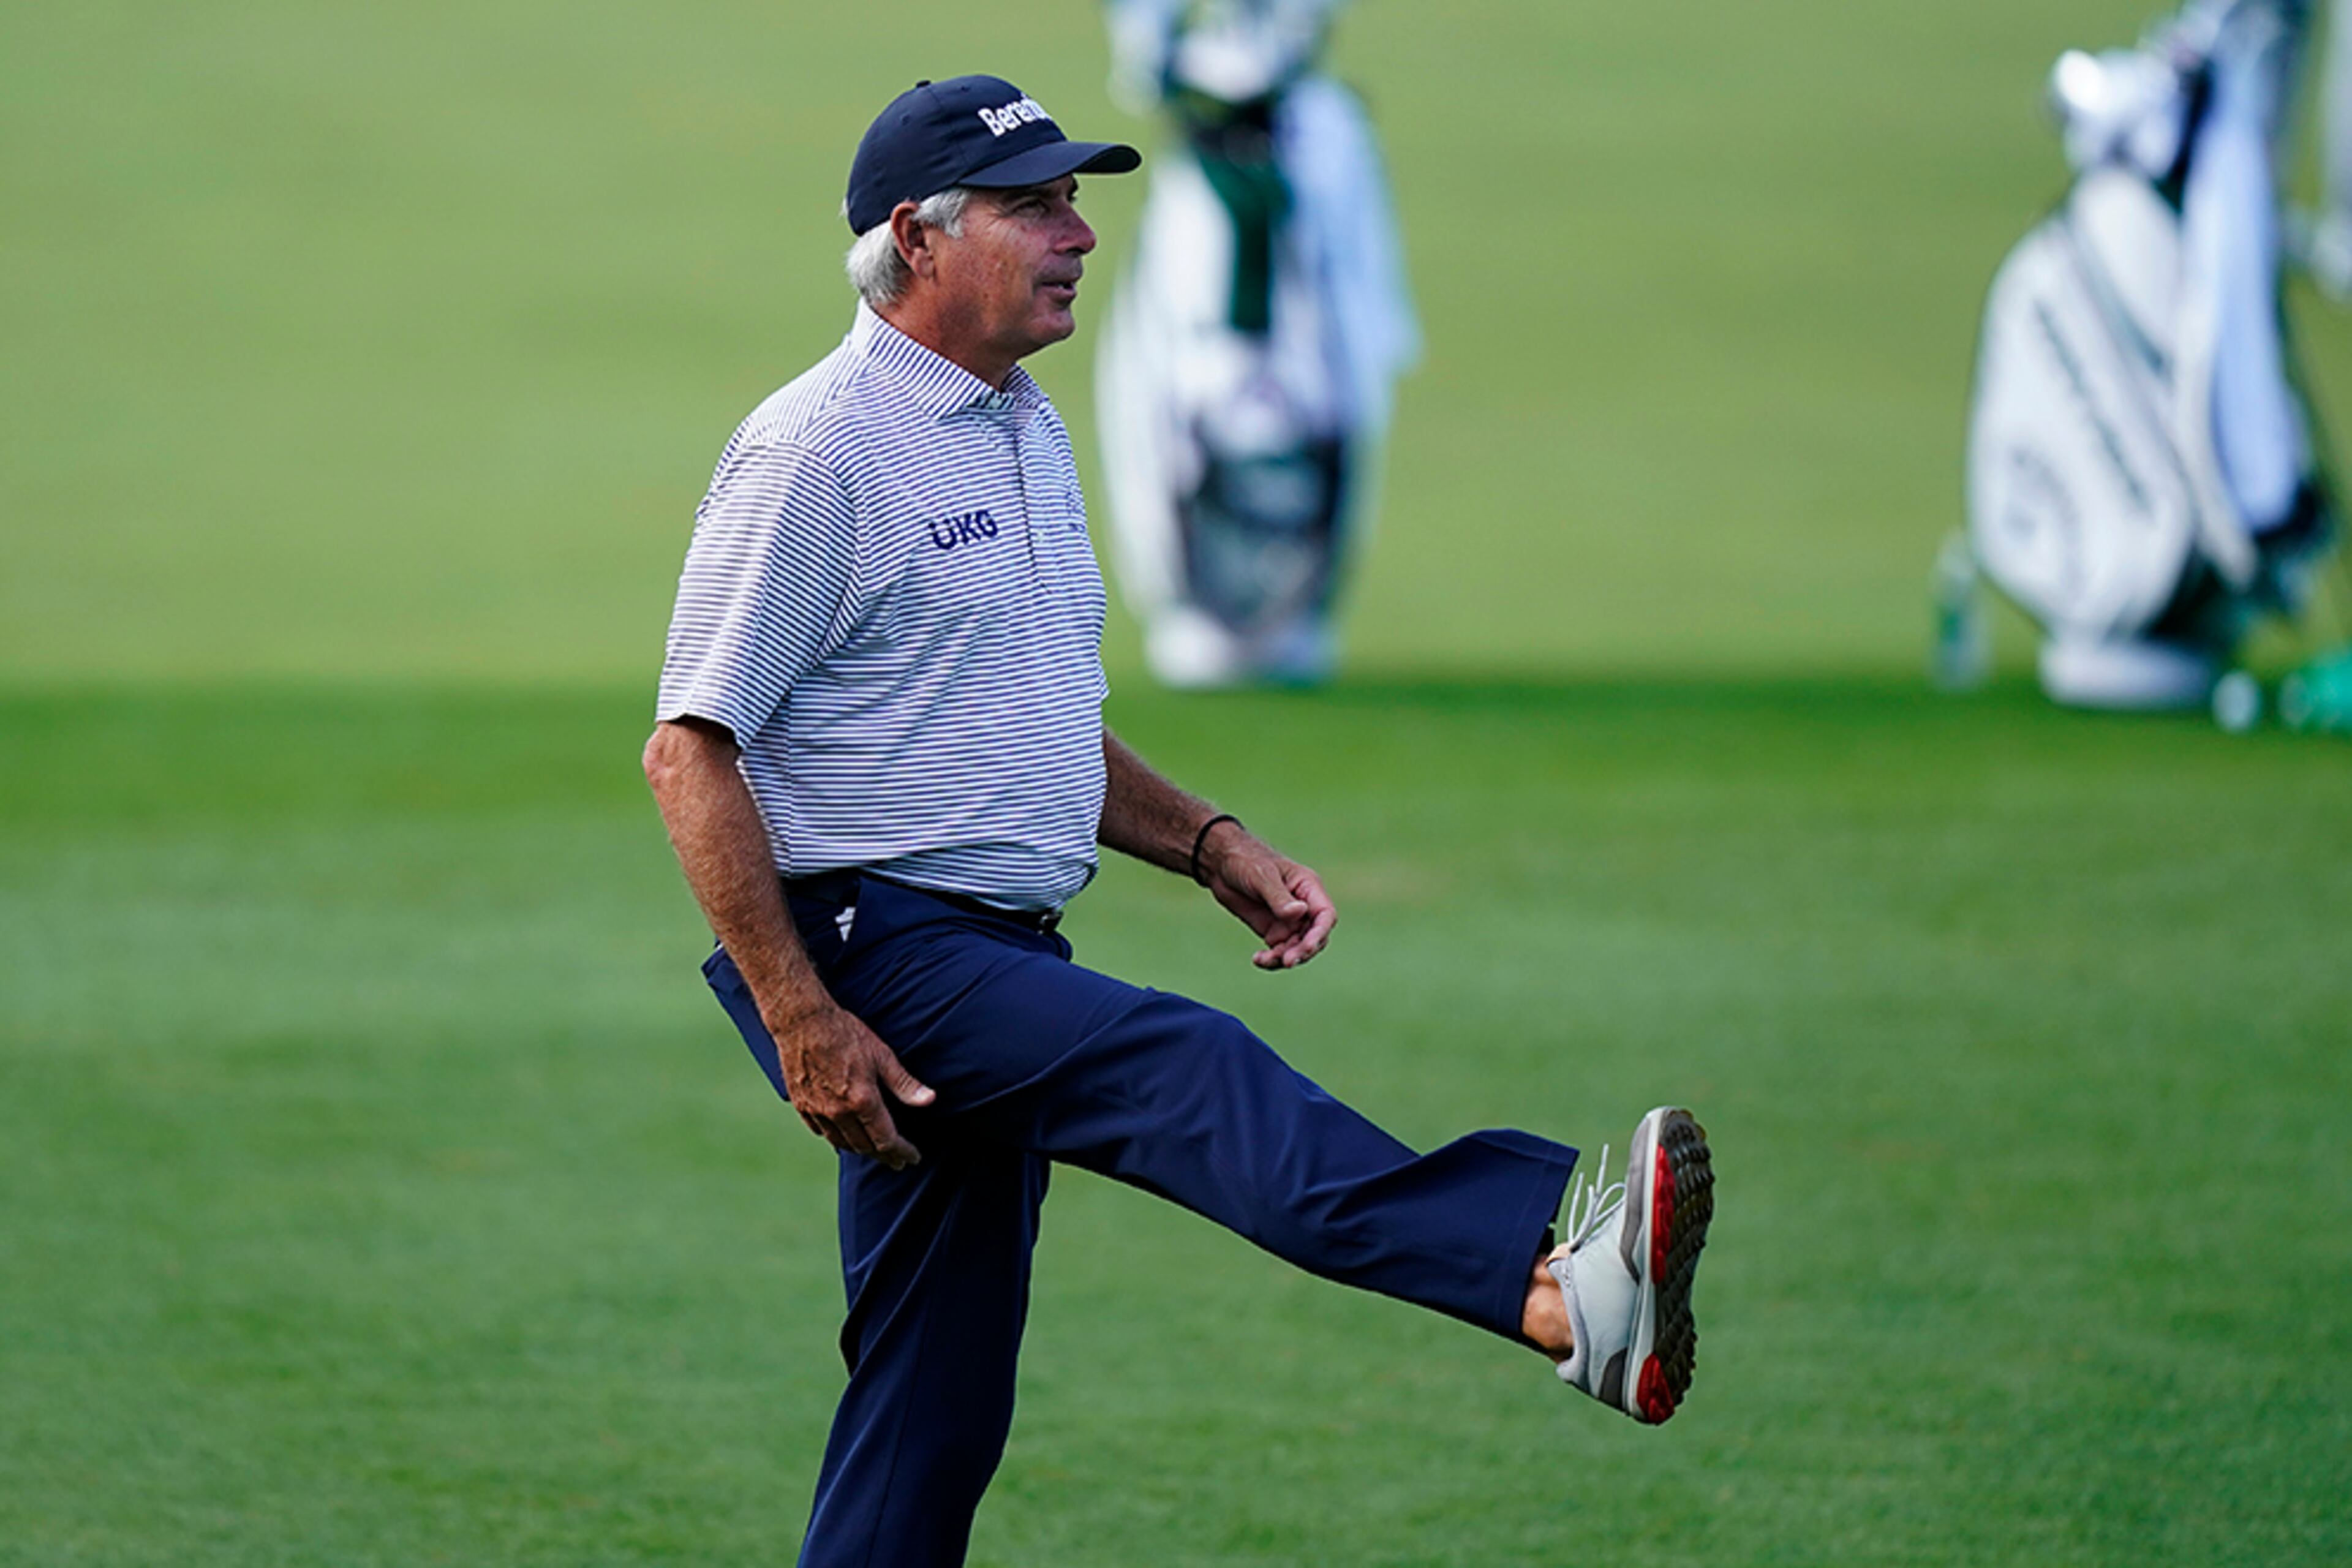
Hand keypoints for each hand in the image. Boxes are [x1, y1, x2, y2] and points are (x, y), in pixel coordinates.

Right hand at [768, 1001, 935, 1168]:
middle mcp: (839, 1112)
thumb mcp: (882, 1055)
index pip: (886, 1140)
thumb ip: (904, 1083)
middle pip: (865, 1147)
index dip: (902, 1152)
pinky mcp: (802, 1106)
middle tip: (898, 1159)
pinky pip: (822, 1132)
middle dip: (885, 1156)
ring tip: (875, 1151)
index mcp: (862, 1101)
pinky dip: (837, 1138)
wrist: (802, 1022)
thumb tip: (930, 1100)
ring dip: (862, 1150)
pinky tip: (844, 1136)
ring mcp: (817, 1111)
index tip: (913, 1157)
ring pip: (843, 1143)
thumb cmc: (845, 1033)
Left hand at [1201, 825, 1337, 969]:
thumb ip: (1279, 897)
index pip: (1325, 915)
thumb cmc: (1245, 860)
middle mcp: (1303, 907)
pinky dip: (1272, 960)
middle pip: (1315, 936)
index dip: (1320, 933)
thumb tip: (1299, 913)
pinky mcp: (1273, 931)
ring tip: (1264, 959)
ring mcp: (1289, 921)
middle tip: (1287, 961)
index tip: (1307, 946)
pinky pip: (1280, 951)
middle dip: (1304, 951)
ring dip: (1285, 958)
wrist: (1220, 864)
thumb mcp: (1262, 876)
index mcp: (1308, 888)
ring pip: (1298, 948)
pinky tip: (1258, 959)